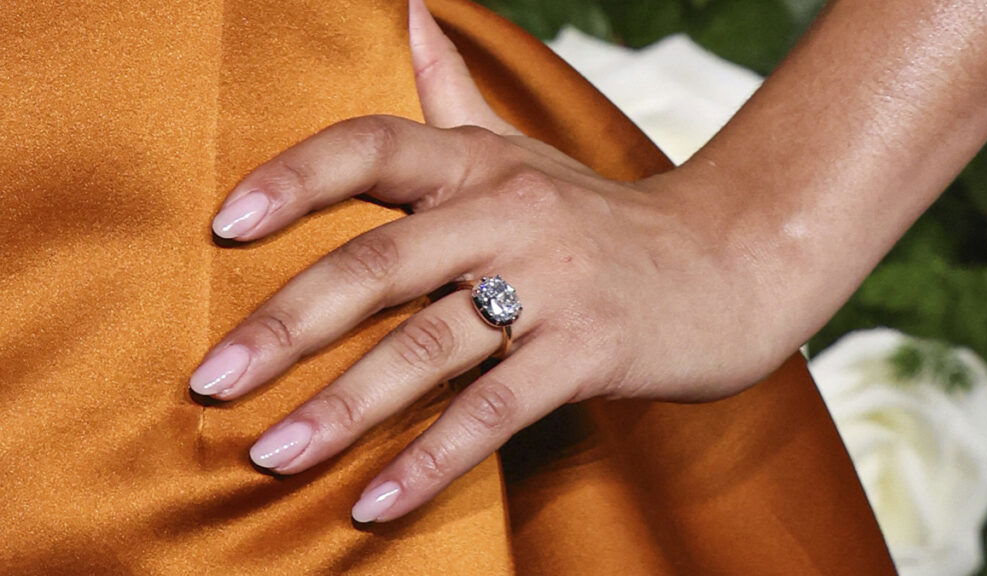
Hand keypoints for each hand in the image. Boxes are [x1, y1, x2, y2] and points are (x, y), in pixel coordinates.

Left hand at [188, 0, 787, 523]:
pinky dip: (431, 459)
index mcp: (480, 164)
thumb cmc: (605, 217)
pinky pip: (494, 410)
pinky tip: (375, 504)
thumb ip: (455, 92)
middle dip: (286, 325)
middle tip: (212, 382)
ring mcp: (551, 283)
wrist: (732, 260)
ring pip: (427, 346)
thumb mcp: (525, 150)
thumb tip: (407, 8)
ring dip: (343, 408)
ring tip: (272, 456)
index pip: (371, 147)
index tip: (222, 226)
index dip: (293, 180)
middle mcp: (507, 212)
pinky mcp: (588, 351)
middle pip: (378, 261)